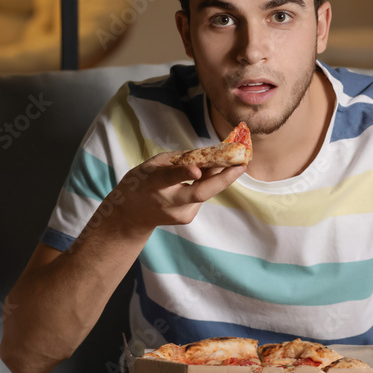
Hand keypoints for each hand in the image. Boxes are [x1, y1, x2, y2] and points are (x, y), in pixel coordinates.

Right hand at [106, 152, 244, 237]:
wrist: (131, 215)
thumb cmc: (141, 183)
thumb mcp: (153, 165)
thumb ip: (179, 160)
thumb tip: (208, 154)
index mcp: (154, 183)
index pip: (169, 178)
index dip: (183, 173)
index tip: (197, 169)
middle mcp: (169, 202)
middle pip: (200, 193)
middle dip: (223, 179)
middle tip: (241, 165)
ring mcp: (180, 213)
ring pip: (205, 192)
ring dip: (219, 176)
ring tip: (233, 160)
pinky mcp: (187, 218)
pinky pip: (202, 196)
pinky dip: (207, 183)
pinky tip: (206, 175)